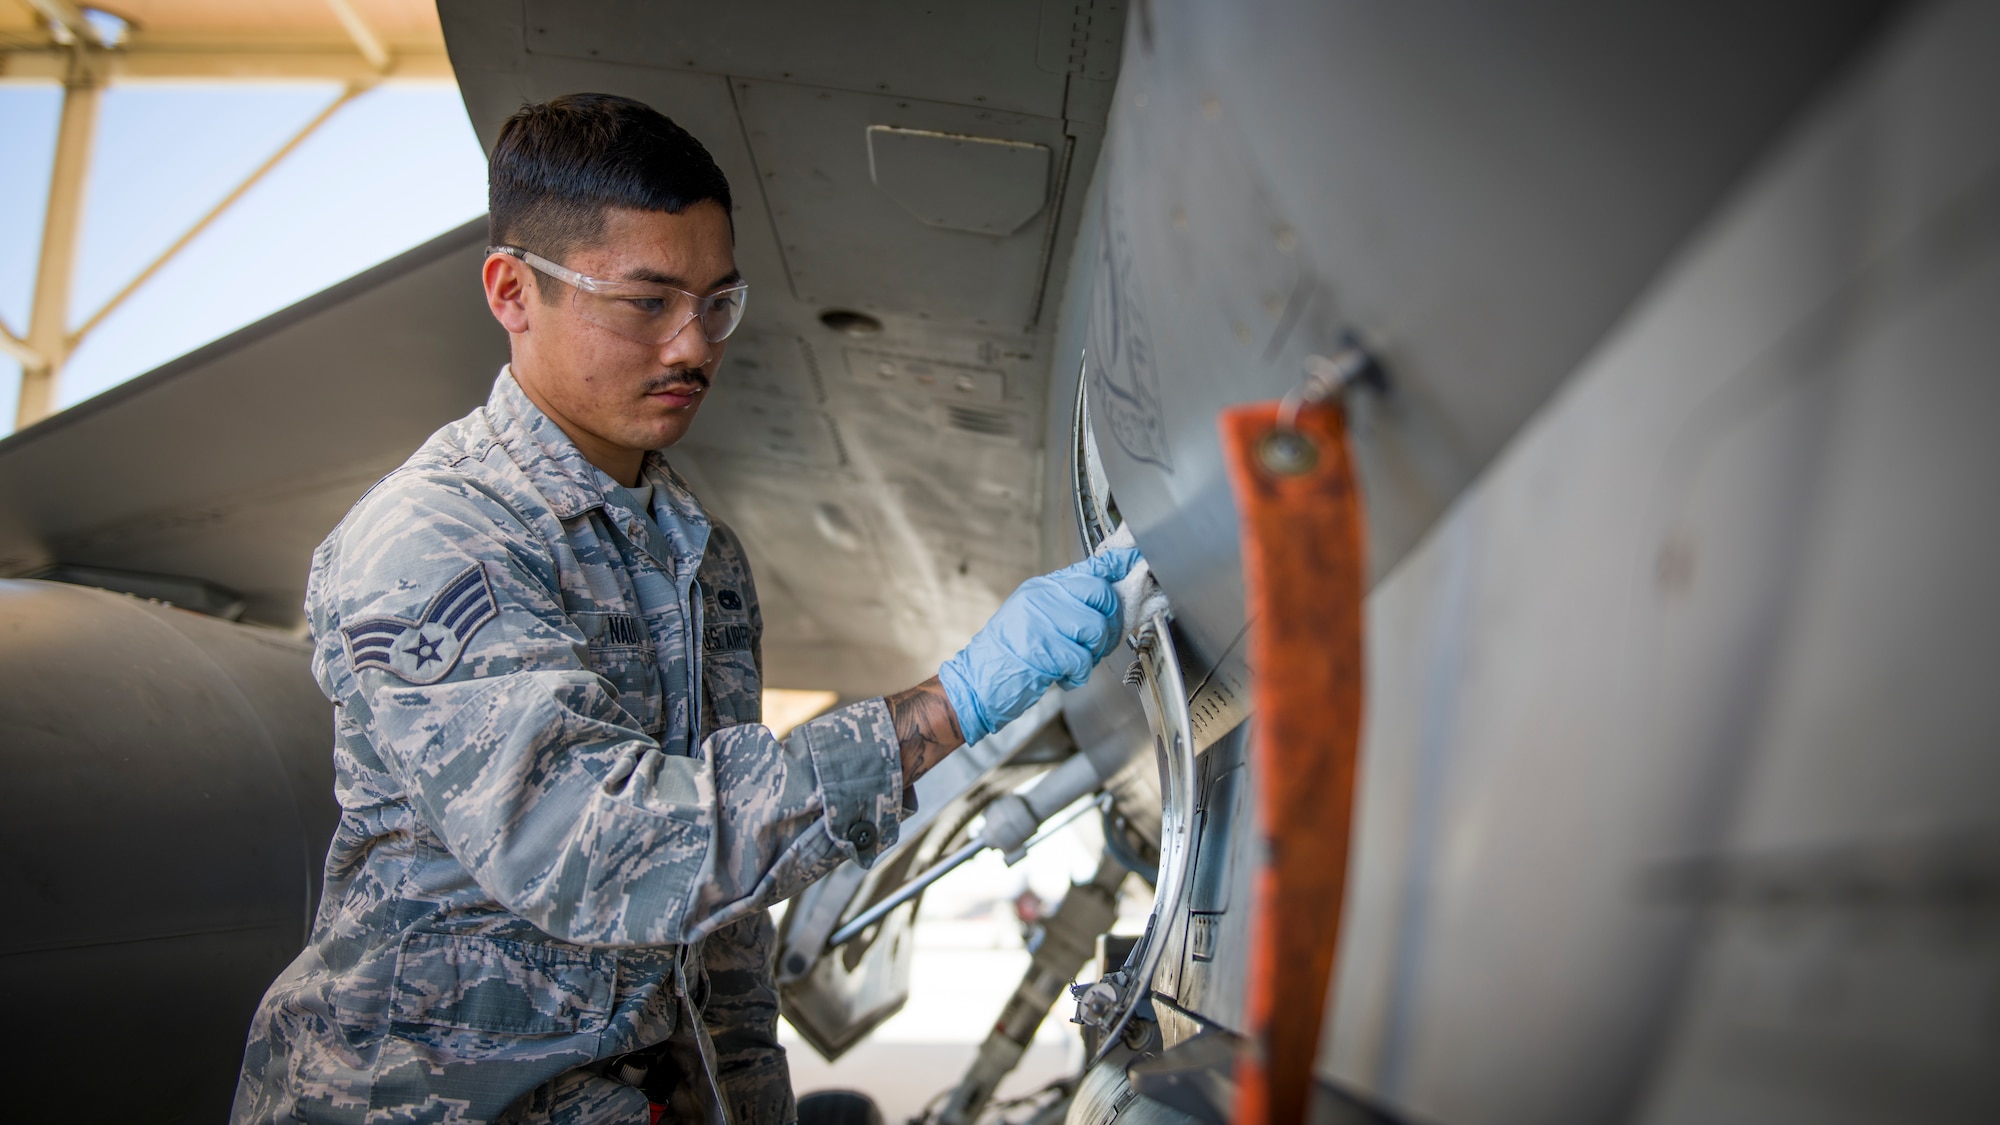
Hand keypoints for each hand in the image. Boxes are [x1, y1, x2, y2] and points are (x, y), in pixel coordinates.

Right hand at [937, 548, 1141, 744]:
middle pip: (1101, 594)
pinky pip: (1083, 659)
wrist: (976, 682)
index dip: (1117, 563)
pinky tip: (1064, 677)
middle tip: (1097, 642)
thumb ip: (1068, 604)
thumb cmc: (1008, 655)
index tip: (1134, 559)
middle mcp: (1042, 597)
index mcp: (1042, 588)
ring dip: (1093, 653)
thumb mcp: (1035, 617)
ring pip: (1097, 628)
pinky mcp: (1044, 649)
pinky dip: (1078, 676)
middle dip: (1109, 622)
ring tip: (1074, 662)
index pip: (1089, 567)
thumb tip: (1107, 595)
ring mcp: (1041, 621)